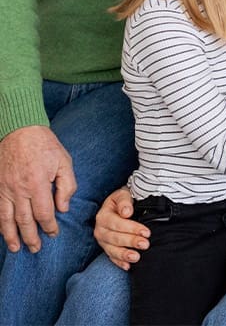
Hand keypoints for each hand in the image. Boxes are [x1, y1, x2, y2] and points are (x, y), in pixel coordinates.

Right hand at [0, 125, 75, 252]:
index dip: (49, 226)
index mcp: (38, 184)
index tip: (53, 234)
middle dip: (31, 237)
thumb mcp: (64, 161)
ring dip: (11, 236)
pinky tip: (3, 231)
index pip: (44, 213)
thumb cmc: (45, 145)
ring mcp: (4, 189)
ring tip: (17, 248)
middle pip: (24, 221)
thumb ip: (66, 186)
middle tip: (36, 248)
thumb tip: (63, 208)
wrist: (20, 131)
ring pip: (6, 219)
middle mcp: (19, 190)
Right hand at [94, 187, 150, 270]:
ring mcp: (102, 241)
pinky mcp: (106, 248)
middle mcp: (100, 230)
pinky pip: (111, 257)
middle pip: (115, 238)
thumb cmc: (121, 200)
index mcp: (103, 216)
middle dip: (131, 242)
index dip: (132, 228)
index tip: (146, 232)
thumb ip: (124, 202)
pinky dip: (119, 262)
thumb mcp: (122, 195)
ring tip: (137, 257)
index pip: (118, 224)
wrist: (116, 204)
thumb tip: (127, 212)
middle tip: (145, 244)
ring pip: (112, 250)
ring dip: (125, 255)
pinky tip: (128, 266)